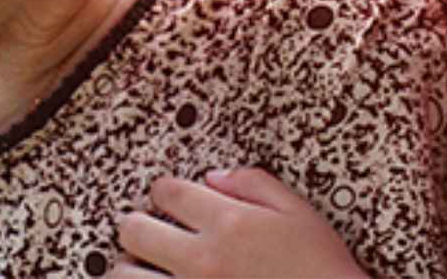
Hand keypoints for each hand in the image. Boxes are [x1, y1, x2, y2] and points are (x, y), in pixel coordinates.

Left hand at [112, 167, 367, 277]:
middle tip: (148, 232)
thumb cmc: (322, 268)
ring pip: (124, 275)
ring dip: (131, 268)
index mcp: (228, 222)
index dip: (162, 190)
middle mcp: (201, 259)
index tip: (169, 198)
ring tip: (145, 270)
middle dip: (136, 225)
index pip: (167, 191)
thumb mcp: (299, 213)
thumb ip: (255, 184)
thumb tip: (213, 177)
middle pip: (134, 230)